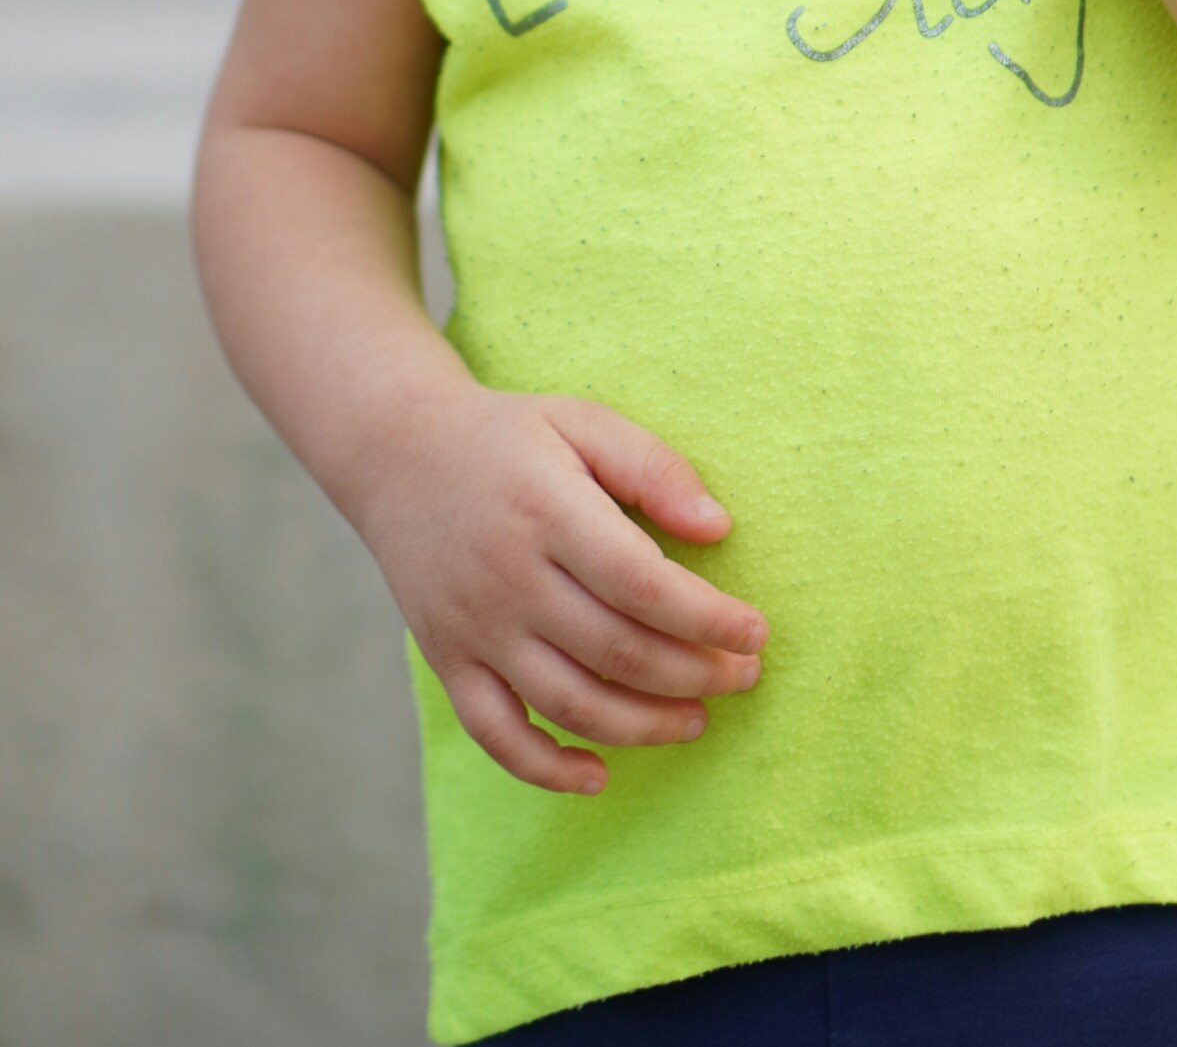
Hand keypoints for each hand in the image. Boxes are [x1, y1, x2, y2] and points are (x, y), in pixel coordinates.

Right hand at [356, 382, 768, 794]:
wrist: (397, 454)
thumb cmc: (509, 437)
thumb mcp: (582, 422)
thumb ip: (652, 467)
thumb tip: (720, 528)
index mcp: (549, 511)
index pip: (641, 583)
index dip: (707, 618)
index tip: (756, 633)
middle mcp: (509, 577)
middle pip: (616, 650)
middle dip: (694, 675)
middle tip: (744, 677)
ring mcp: (474, 627)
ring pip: (568, 702)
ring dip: (643, 726)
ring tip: (698, 720)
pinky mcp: (449, 661)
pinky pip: (496, 734)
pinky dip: (547, 769)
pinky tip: (598, 777)